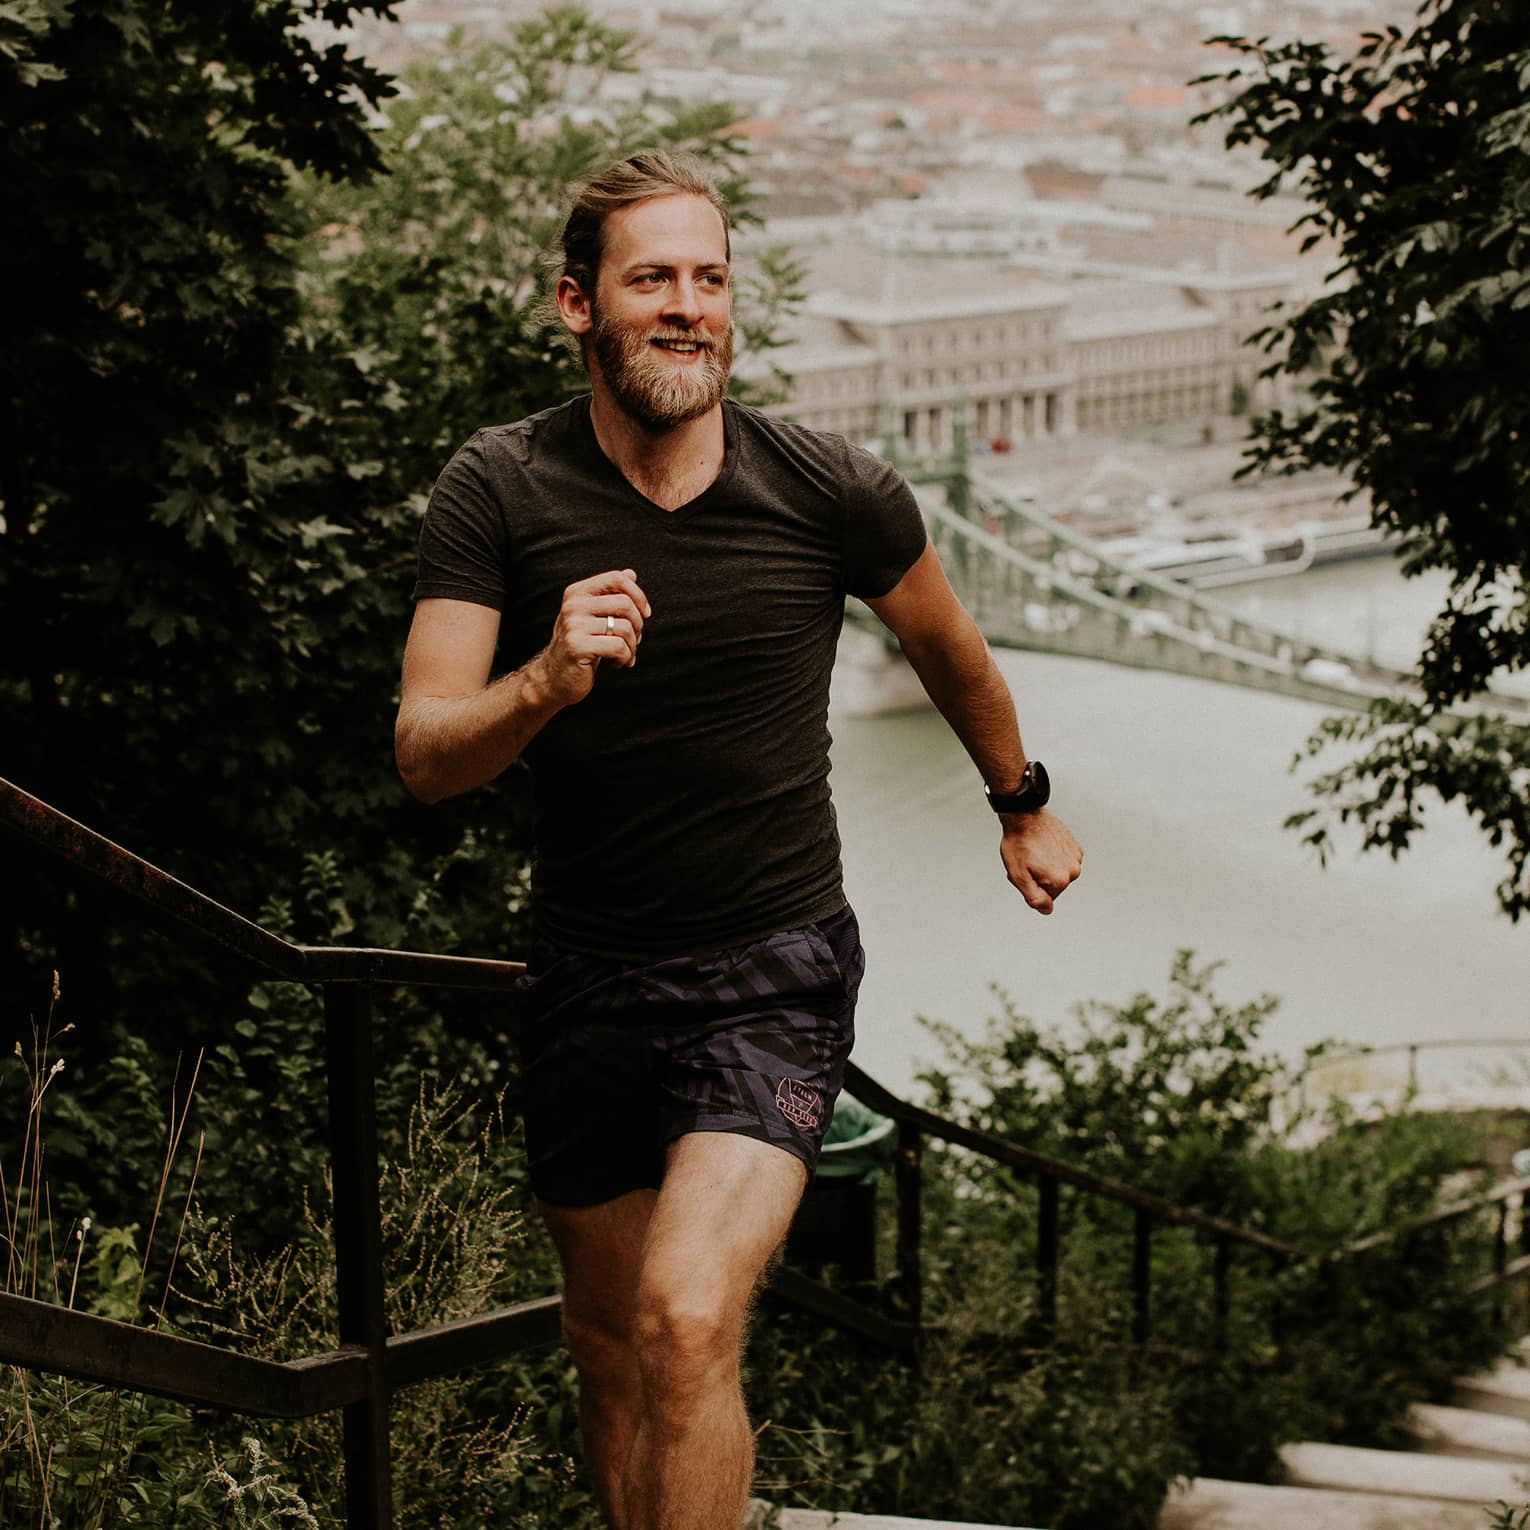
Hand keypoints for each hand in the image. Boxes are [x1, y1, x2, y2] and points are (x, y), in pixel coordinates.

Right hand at [530, 568, 650, 708]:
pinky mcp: (577, 646)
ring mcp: (573, 625)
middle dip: (638, 625)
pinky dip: (625, 658)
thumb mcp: (594, 617)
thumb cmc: (581, 645)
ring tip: (625, 655)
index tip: (645, 614)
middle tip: (634, 640)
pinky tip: (617, 664)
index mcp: (577, 592)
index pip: (616, 578)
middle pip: (625, 604)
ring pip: (624, 627)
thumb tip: (631, 573)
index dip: (638, 595)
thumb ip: (610, 595)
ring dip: (632, 646)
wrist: (555, 677)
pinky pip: (618, 647)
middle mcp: (573, 605)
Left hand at [999, 808, 1082, 915]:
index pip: (1046, 899)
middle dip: (1040, 878)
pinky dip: (1054, 856)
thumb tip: (1047, 910)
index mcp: (1060, 880)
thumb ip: (1034, 898)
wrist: (1025, 816)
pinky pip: (1064, 860)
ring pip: (1059, 873)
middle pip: (1054, 886)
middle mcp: (1073, 870)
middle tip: (1028, 862)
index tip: (1026, 872)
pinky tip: (1044, 846)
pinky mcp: (1075, 846)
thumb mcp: (1018, 876)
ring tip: (1035, 852)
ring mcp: (1076, 857)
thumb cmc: (1019, 844)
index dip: (1032, 887)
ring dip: (1047, 867)